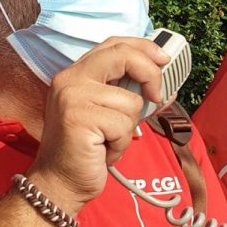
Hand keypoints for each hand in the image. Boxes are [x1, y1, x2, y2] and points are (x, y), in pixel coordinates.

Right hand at [27, 36, 167, 211]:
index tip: (163, 58)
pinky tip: (104, 149)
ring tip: (108, 139)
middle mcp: (70, 79)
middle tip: (156, 96)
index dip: (143, 47)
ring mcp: (72, 97)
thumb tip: (166, 87)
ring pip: (130, 101)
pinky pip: (123, 124)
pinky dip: (121, 142)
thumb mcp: (109, 113)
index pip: (113, 44)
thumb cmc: (87, 150)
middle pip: (123, 55)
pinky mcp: (79, 118)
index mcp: (76, 74)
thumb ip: (129, 94)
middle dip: (150, 74)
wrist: (60, 182)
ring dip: (128, 127)